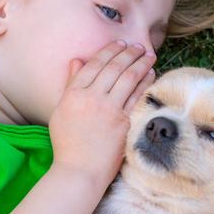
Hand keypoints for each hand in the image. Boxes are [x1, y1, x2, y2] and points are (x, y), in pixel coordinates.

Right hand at [48, 41, 155, 184]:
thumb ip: (70, 84)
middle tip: (139, 46)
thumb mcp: (61, 110)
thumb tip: (77, 60)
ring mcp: (109, 109)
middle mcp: (91, 98)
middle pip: (114, 68)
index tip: (120, 44)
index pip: (94, 64)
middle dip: (129, 53)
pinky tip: (151, 74)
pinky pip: (137, 96)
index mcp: (74, 94)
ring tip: (149, 55)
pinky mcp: (124, 122)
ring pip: (128, 78)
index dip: (109, 51)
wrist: (80, 170)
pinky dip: (145, 82)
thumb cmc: (68, 143)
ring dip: (140, 63)